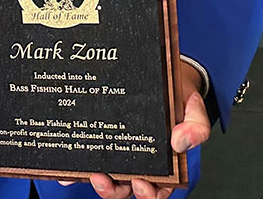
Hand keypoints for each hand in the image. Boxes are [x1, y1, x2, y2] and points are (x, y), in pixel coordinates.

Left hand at [59, 63, 210, 198]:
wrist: (163, 75)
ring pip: (107, 176)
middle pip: (127, 187)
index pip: (158, 187)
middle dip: (114, 190)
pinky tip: (66, 171)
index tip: (140, 184)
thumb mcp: (194, 109)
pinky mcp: (103, 138)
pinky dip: (78, 167)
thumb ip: (196, 127)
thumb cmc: (178, 96)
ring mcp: (120, 151)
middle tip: (104, 180)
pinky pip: (90, 156)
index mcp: (165, 162)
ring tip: (91, 173)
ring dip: (97, 181)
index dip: (149, 192)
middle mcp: (140, 160)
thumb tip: (180, 142)